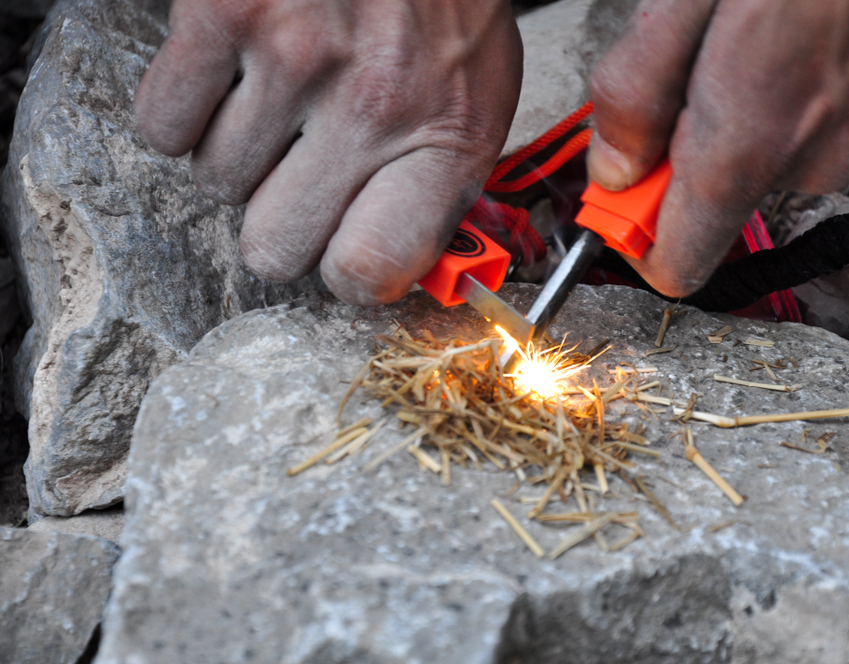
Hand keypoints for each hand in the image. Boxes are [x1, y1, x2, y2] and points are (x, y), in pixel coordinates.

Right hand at [136, 0, 521, 304]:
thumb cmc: (441, 8)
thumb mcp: (478, 101)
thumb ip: (436, 192)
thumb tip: (381, 274)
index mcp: (445, 139)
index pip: (371, 269)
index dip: (342, 274)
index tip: (338, 256)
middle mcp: (372, 105)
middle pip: (274, 248)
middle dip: (278, 220)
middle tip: (299, 173)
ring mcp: (294, 58)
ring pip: (216, 184)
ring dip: (237, 156)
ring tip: (278, 103)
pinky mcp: (223, 14)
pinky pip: (162, 126)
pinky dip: (185, 113)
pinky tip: (231, 80)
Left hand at [587, 0, 848, 296]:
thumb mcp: (687, 0)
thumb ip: (636, 94)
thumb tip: (612, 168)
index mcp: (746, 145)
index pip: (677, 263)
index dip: (635, 234)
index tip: (617, 191)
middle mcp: (806, 166)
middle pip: (712, 206)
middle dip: (682, 150)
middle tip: (689, 66)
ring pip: (758, 164)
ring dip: (735, 117)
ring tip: (751, 33)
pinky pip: (805, 138)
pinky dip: (782, 104)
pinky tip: (791, 38)